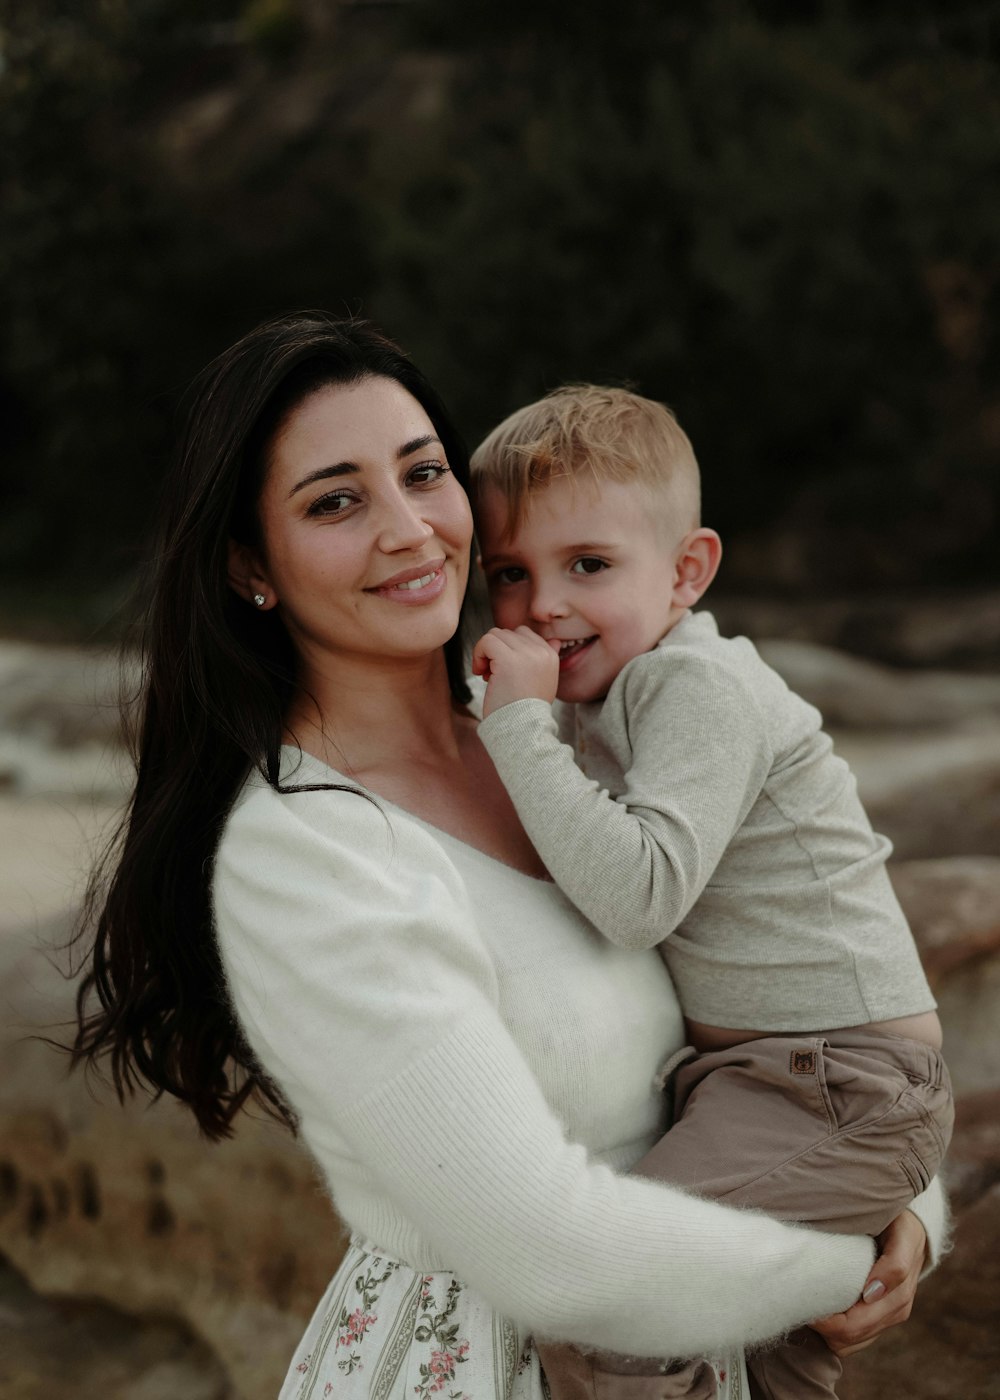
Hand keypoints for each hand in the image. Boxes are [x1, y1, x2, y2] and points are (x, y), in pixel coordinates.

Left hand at [472, 626, 560, 716]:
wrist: (522, 730)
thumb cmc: (526, 711)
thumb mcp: (544, 682)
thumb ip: (547, 660)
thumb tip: (555, 641)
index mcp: (550, 656)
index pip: (523, 634)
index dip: (508, 649)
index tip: (503, 671)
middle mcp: (541, 652)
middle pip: (507, 633)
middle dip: (496, 651)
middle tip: (492, 674)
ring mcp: (525, 654)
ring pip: (495, 634)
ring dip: (486, 653)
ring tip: (487, 675)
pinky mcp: (507, 659)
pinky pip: (486, 641)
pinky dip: (478, 654)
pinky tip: (480, 673)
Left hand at [809, 1210, 926, 1356]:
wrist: (915, 1232)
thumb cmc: (900, 1227)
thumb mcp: (902, 1235)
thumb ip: (894, 1264)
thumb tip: (871, 1294)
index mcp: (898, 1296)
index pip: (853, 1326)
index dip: (826, 1321)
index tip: (804, 1300)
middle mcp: (894, 1312)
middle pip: (848, 1339)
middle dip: (821, 1327)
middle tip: (798, 1303)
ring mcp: (888, 1319)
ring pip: (849, 1345)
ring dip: (827, 1333)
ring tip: (809, 1306)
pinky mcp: (881, 1320)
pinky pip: (853, 1342)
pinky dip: (834, 1334)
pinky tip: (823, 1312)